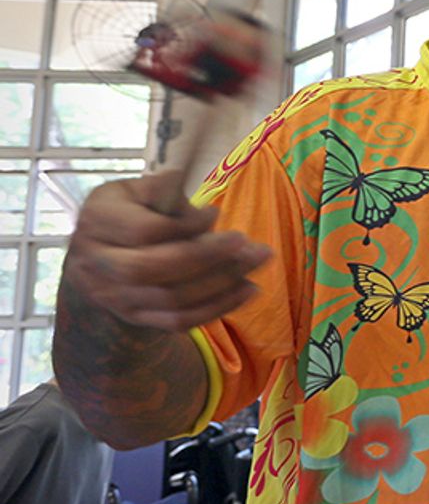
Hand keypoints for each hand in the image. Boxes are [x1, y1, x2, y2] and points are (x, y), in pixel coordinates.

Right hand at [64, 172, 271, 331]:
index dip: (184, 225)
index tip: (215, 213)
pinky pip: (180, 320)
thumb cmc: (130, 213)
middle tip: (250, 244)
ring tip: (257, 261)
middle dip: (208, 257)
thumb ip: (163, 191)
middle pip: (153, 268)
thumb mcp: (138, 192)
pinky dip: (218, 307)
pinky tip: (248, 289)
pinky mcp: (136, 318)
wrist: (99, 261)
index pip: (143, 231)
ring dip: (223, 282)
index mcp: (97, 221)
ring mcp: (114, 296)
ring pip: (172, 298)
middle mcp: (97, 263)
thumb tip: (182, 182)